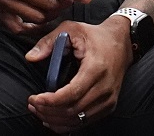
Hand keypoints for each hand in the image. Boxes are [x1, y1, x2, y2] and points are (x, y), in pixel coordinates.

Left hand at [26, 17, 133, 131]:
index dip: (49, 101)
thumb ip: (48, 42)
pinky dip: (65, 124)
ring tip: (39, 110)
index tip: (34, 98)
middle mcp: (105, 86)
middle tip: (33, 104)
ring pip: (77, 120)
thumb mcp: (72, 29)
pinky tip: (52, 118)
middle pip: (72, 110)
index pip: (71, 94)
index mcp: (96, 68)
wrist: (123, 41)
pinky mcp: (109, 105)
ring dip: (54, 119)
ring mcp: (109, 98)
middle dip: (47, 110)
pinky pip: (85, 122)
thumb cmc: (96, 36)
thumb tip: (30, 57)